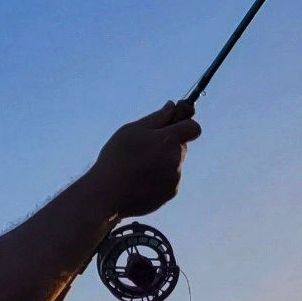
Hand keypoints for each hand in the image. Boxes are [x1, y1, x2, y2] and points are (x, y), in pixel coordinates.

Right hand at [91, 101, 199, 217]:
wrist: (108, 194)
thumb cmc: (117, 158)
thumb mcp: (132, 130)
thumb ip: (157, 118)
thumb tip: (172, 106)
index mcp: (169, 140)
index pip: (193, 127)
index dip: (185, 123)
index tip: (173, 123)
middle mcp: (177, 159)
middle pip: (182, 145)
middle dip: (169, 143)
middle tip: (146, 146)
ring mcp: (175, 178)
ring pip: (175, 163)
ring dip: (163, 161)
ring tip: (139, 166)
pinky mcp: (171, 193)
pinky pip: (170, 179)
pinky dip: (159, 177)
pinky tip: (140, 180)